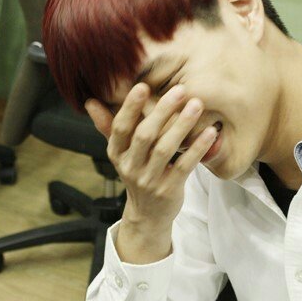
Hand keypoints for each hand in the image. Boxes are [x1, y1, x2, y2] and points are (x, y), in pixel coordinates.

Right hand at [85, 83, 217, 230]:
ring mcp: (149, 180)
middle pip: (144, 136)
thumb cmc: (138, 172)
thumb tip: (90, 101)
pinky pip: (184, 166)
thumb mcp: (121, 152)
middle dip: (161, 111)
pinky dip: (198, 148)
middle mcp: (130, 167)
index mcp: (117, 153)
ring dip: (182, 125)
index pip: (120, 128)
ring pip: (165, 149)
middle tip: (179, 90)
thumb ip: (109, 126)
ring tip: (196, 105)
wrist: (148, 215)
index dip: (130, 107)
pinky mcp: (168, 190)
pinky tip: (211, 132)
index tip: (143, 85)